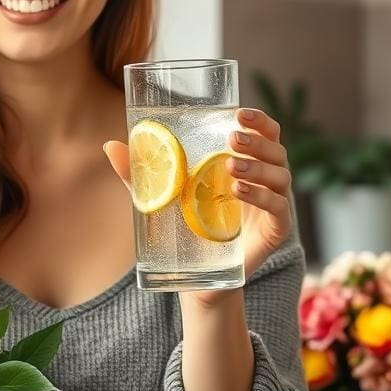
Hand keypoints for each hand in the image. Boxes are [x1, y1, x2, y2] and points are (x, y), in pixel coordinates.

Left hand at [103, 107, 291, 304]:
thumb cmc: (184, 227)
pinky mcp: (276, 231)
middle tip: (232, 140)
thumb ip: (141, 172)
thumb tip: (110, 144)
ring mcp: (273, 206)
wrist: (197, 277)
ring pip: (281, 176)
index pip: (265, 134)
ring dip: (258, 167)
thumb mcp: (160, 196)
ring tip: (231, 166)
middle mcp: (265, 181)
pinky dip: (262, 196)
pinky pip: (279, 208)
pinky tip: (239, 190)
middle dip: (256, 142)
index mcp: (245, 164)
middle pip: (276, 150)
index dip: (258, 120)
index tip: (238, 113)